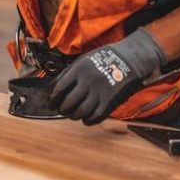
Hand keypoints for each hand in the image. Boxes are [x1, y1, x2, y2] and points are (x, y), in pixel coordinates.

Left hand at [49, 28, 166, 124]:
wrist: (128, 59)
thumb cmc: (103, 58)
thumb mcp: (83, 60)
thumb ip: (68, 73)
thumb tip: (54, 87)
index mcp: (79, 70)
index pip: (60, 88)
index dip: (53, 98)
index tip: (51, 103)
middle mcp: (88, 81)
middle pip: (69, 102)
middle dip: (62, 109)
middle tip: (62, 110)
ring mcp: (99, 92)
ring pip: (81, 111)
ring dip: (74, 115)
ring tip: (72, 114)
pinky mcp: (110, 100)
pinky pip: (96, 116)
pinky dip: (88, 120)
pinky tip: (85, 118)